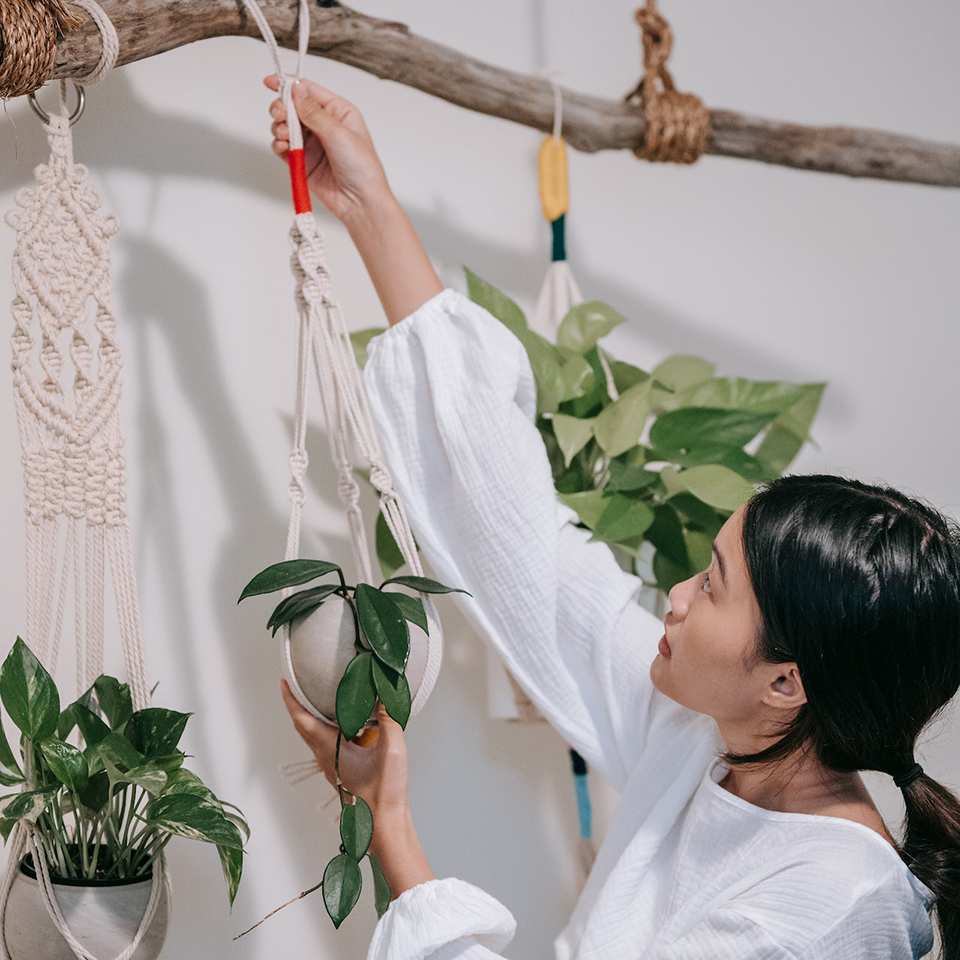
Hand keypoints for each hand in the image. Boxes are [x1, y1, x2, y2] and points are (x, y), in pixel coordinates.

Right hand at [265, 76, 391, 222]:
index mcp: (338, 111)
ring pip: (285, 126)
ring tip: (285, 136)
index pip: (308, 91)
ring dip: (279, 128)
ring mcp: (313, 143)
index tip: (270, 82)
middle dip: (282, 109)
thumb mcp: (339, 133)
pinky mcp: (303, 161)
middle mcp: (324, 125)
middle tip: (280, 117)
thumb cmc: (362, 169)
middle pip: (292, 107)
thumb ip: (313, 111)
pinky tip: (283, 147)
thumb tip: (296, 89)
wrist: (361, 203)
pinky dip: (279, 145)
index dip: (288, 85)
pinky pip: (284, 147)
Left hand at [281, 680, 435, 895]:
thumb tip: (384, 692)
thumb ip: (388, 718)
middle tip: (299, 685)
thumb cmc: (385, 793)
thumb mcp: (392, 749)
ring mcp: (333, 767)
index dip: (291, 699)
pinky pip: (328, 745)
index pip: (303, 719)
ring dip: (313, 717)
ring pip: (315, 737)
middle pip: (304, 727)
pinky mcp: (343, 772)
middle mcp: (327, 758)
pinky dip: (329, 729)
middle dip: (298, 704)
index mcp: (331, 749)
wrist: (385, 826)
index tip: (284, 682)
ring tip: (322, 698)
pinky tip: (348, 724)